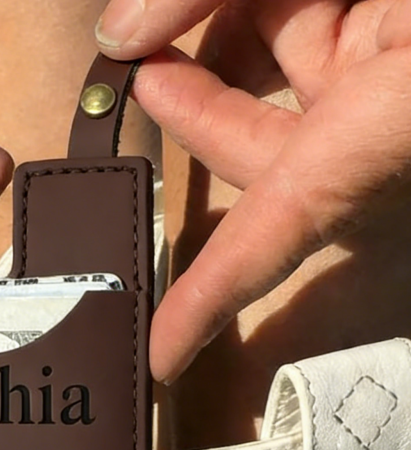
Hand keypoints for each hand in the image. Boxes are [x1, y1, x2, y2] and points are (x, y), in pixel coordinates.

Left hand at [96, 0, 410, 383]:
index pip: (280, 233)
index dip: (211, 302)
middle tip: (142, 74)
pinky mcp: (400, 60)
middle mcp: (398, 127)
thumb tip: (121, 36)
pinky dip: (284, 9)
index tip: (158, 360)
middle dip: (200, 110)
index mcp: (391, 129)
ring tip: (176, 10)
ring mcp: (400, 93)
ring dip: (239, 34)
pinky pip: (331, 45)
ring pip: (297, 86)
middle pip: (269, 151)